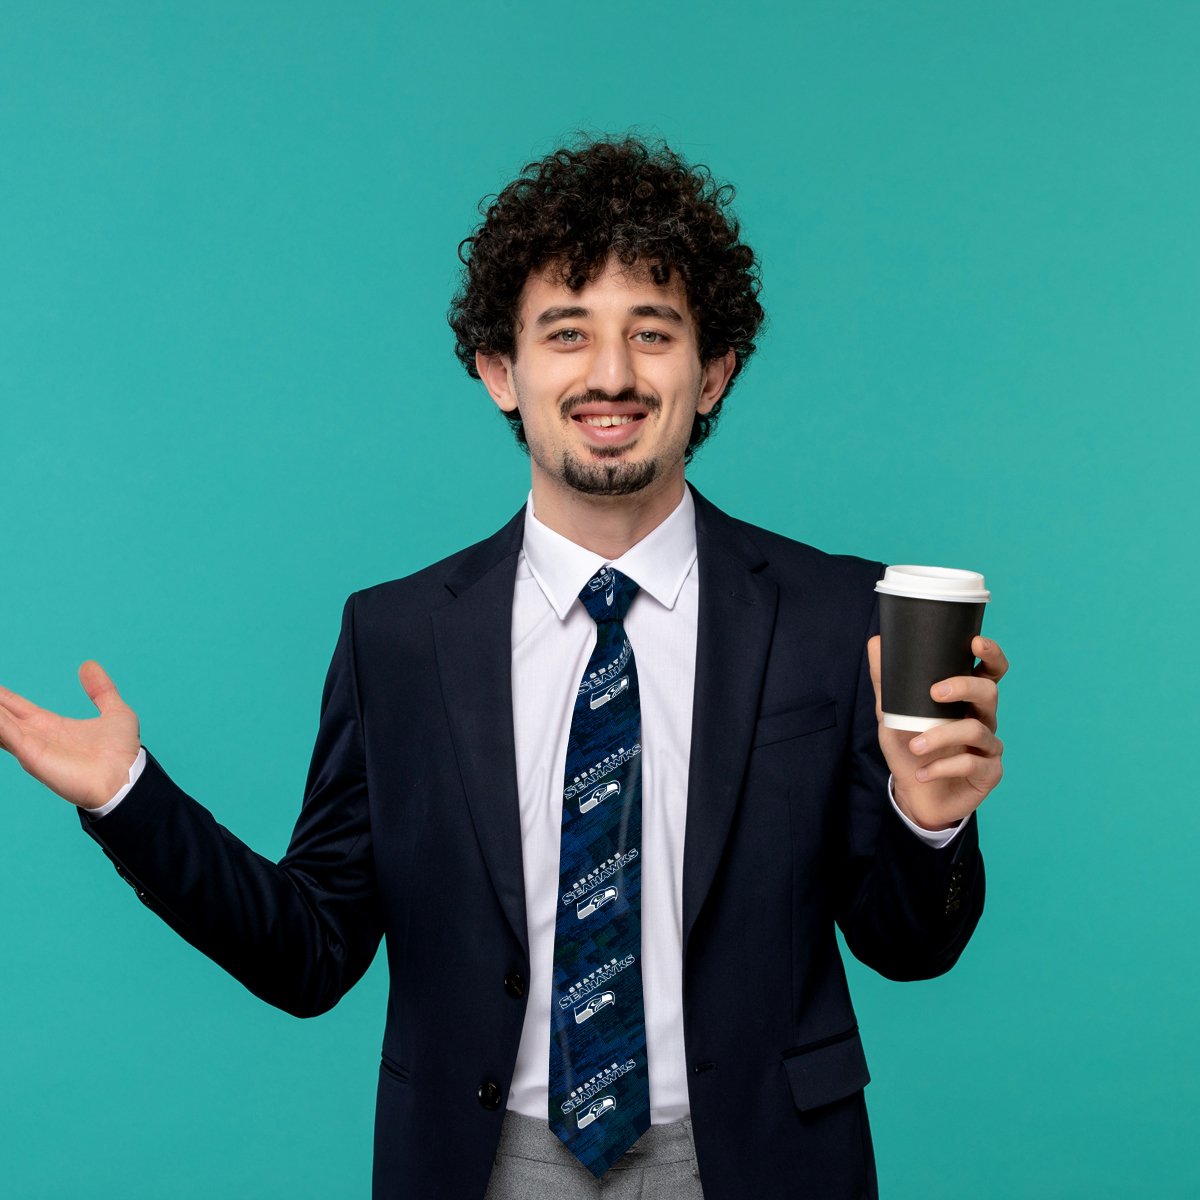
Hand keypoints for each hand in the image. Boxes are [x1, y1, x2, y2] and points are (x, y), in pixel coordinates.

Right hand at [0, 662, 140, 809]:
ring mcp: (32, 747)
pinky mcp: (32, 757)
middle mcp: (36, 737)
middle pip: (1, 715)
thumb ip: (101, 689)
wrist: (126, 778)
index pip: (16, 707)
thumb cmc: (122, 753)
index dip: (1, 696)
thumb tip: (88, 665)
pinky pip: (6, 735)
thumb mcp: (114, 712)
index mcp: (51, 726)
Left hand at [867, 635, 1007, 831]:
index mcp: (966, 699)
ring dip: (941, 736)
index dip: (991, 654)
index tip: (975, 642)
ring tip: (915, 746)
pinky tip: (923, 773)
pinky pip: (972, 764)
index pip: (989, 671)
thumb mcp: (892, 716)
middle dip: (964, 687)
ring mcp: (989, 746)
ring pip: (976, 730)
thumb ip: (886, 682)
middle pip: (989, 692)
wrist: (914, 796)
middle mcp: (982, 718)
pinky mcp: (989, 772)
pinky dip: (943, 767)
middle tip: (934, 692)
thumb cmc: (909, 750)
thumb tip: (876, 642)